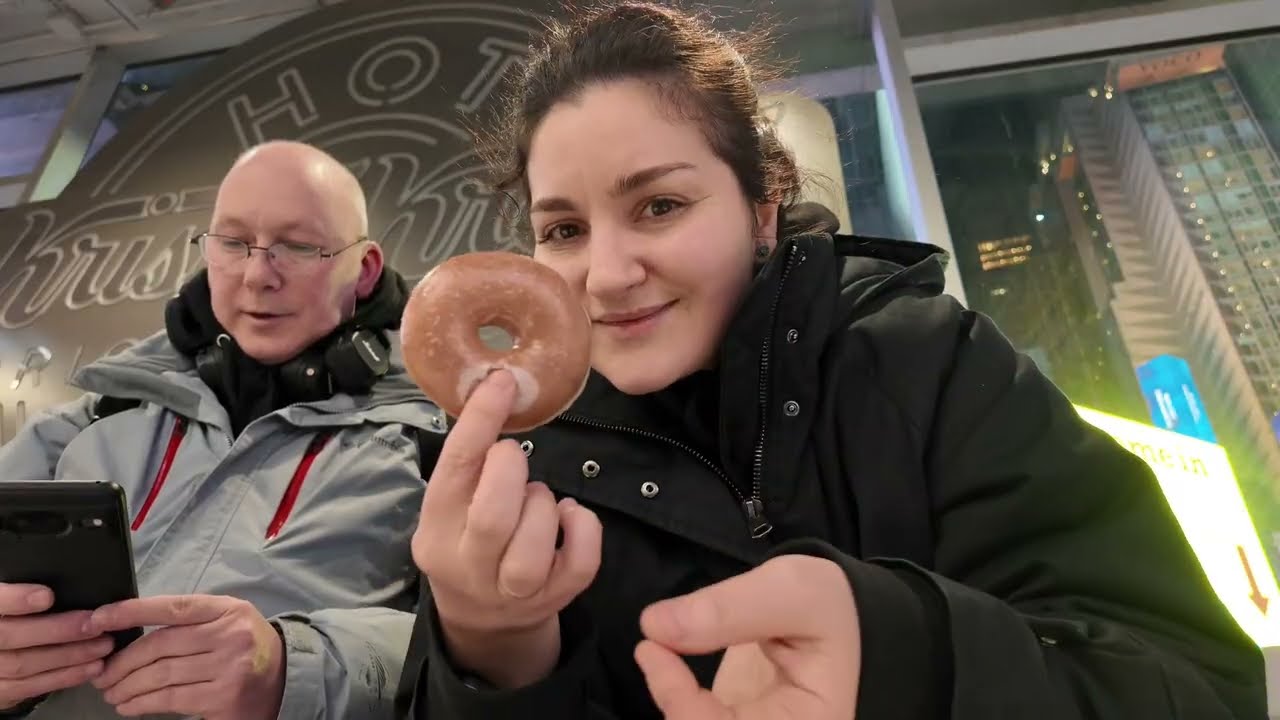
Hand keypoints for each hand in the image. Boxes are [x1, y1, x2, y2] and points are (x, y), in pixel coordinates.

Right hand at [0, 583, 112, 709]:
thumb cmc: (14, 618)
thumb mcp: (14, 602)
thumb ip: (25, 590)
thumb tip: (62, 584)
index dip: (16, 600)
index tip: (48, 596)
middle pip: (10, 636)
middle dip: (56, 630)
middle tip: (94, 624)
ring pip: (23, 664)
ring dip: (69, 655)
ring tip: (104, 645)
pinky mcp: (0, 692)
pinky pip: (31, 687)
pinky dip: (65, 677)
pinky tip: (93, 667)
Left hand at [87, 594, 283, 719]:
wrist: (286, 677)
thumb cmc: (246, 646)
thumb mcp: (226, 620)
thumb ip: (189, 622)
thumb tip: (129, 632)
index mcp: (226, 610)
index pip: (172, 607)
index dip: (130, 611)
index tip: (97, 619)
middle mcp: (229, 634)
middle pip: (160, 646)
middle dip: (122, 662)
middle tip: (102, 674)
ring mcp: (229, 667)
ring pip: (161, 675)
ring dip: (127, 686)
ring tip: (111, 692)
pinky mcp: (224, 697)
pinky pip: (171, 699)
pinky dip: (142, 704)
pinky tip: (129, 706)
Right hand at [411, 370, 602, 687]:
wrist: (483, 621)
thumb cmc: (467, 542)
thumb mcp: (451, 507)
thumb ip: (468, 466)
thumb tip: (499, 390)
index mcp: (436, 530)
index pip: (454, 469)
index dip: (480, 421)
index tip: (502, 381)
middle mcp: (468, 565)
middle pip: (492, 516)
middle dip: (513, 472)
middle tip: (514, 459)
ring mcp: (512, 590)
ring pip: (533, 545)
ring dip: (543, 503)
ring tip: (538, 498)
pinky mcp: (554, 599)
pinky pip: (580, 563)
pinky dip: (583, 528)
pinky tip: (570, 515)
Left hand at [635, 555, 861, 719]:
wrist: (837, 615)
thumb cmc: (825, 605)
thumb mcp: (791, 592)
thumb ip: (729, 609)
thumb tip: (655, 627)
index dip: (680, 704)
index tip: (652, 649)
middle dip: (675, 706)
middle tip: (652, 651)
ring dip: (670, 701)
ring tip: (657, 653)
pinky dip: (671, 696)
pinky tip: (662, 662)